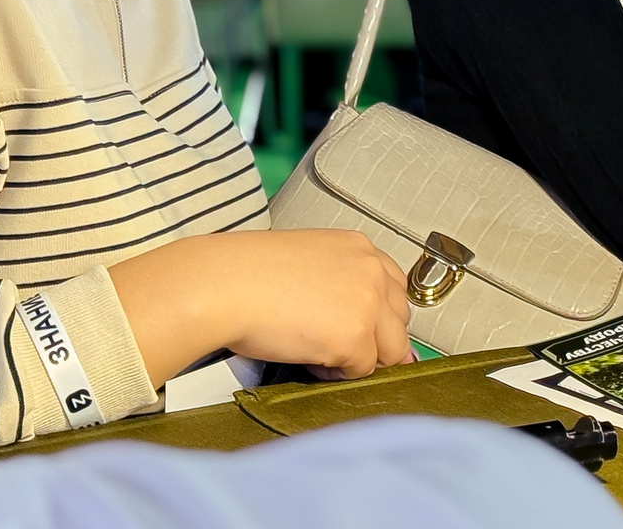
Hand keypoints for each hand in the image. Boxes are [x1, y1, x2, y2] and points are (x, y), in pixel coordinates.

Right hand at [110, 229, 412, 386]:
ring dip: (360, 360)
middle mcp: (373, 270)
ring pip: (391, 350)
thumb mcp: (306, 263)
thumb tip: (345, 316)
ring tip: (318, 356)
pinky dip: (337, 374)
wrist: (223, 285)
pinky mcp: (357, 337)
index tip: (358, 330)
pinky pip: (362, 371)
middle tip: (333, 349)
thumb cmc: (247, 275)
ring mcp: (369, 303)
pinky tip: (308, 361)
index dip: (377, 316)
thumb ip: (337, 283)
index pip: (394, 288)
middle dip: (374, 340)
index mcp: (359, 248)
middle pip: (399, 321)